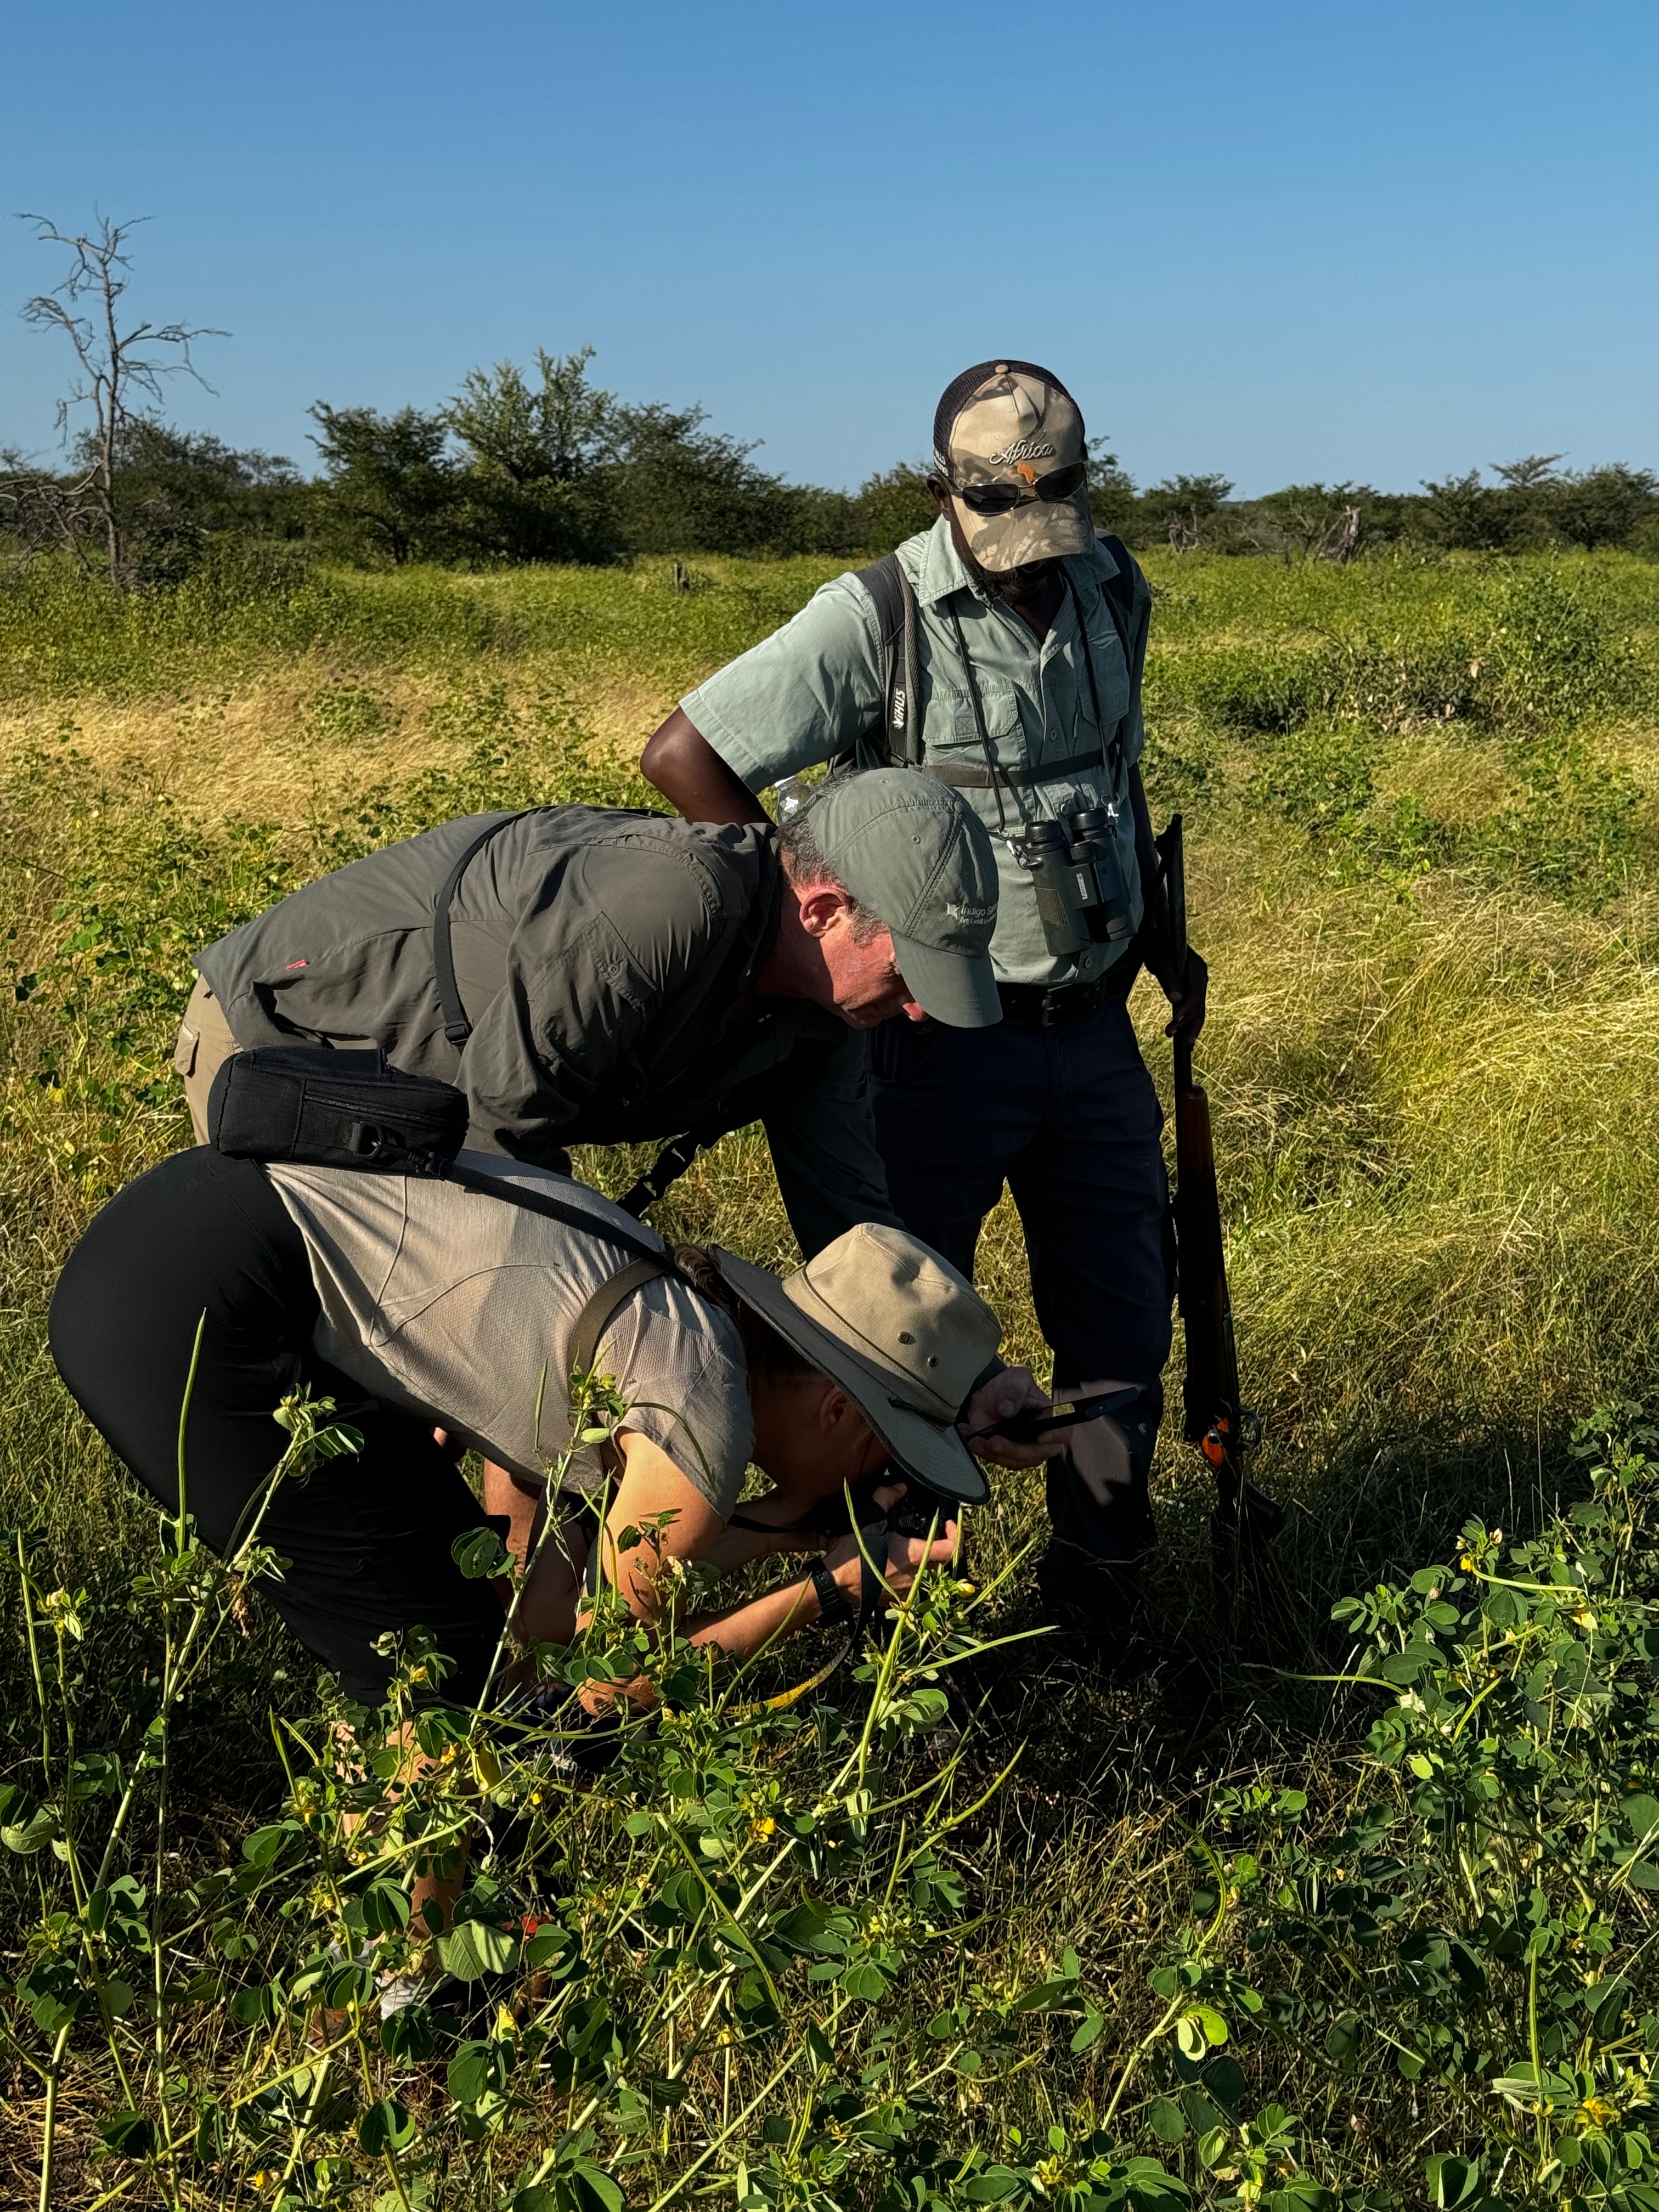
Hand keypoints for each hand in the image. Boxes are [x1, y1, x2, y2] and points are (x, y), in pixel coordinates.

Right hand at [824, 1483, 957, 1602]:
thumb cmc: (853, 1554)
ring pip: (926, 1572)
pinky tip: (895, 1558)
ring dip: (923, 1557)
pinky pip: (912, 1582)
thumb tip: (899, 1488)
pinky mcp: (896, 1597)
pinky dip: (910, 1569)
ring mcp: (907, 1589)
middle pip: (941, 1560)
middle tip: (928, 1529)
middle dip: (938, 1543)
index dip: (956, 1533)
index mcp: (915, 1556)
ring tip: (911, 1542)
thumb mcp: (870, 1520)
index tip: (947, 1522)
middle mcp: (916, 1576)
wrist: (834, 1584)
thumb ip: (886, 1498)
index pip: (951, 1548)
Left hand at [958, 1365, 1066, 1468]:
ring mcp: (1025, 1451)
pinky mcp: (1007, 1456)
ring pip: (1015, 1461)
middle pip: (1036, 1454)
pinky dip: (984, 1453)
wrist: (990, 1396)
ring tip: (975, 1441)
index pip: (1063, 1433)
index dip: (1055, 1437)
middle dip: (1013, 1450)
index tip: (1040, 1437)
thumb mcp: (1015, 1378)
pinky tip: (972, 1441)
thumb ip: (1014, 1390)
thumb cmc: (1011, 1386)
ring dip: (994, 1455)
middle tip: (993, 1441)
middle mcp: (1041, 1440)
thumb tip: (1007, 1410)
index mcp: (1049, 1419)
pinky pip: (998, 1460)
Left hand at [1164, 947, 1207, 1043]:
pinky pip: (1194, 1006)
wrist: (1155, 934)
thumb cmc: (1155, 944)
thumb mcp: (1158, 959)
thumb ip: (1168, 978)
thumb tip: (1177, 999)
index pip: (1195, 996)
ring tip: (1187, 1045)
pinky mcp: (1192, 986)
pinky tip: (1187, 1034)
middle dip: (1189, 1024)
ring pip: (1199, 1008)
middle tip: (1175, 1038)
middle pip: (1199, 1005)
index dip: (1185, 1012)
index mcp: (1196, 969)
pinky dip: (1191, 1020)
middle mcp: (1201, 976)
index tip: (1174, 1025)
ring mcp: (1198, 982)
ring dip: (1192, 1026)